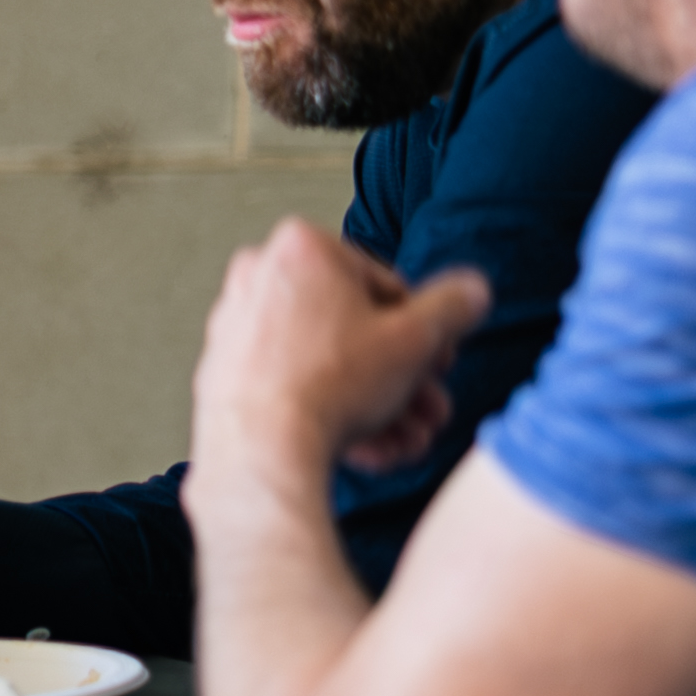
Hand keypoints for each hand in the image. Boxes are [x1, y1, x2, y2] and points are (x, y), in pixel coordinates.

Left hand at [195, 224, 491, 486]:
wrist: (262, 448)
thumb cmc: (331, 385)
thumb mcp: (416, 339)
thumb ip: (452, 308)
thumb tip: (472, 291)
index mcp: (300, 246)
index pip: (386, 285)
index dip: (423, 330)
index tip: (438, 362)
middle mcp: (258, 276)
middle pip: (355, 330)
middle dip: (402, 377)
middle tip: (429, 407)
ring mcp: (236, 326)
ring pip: (329, 365)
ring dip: (378, 403)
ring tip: (409, 438)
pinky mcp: (224, 372)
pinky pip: (294, 387)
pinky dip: (332, 413)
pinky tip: (373, 448)